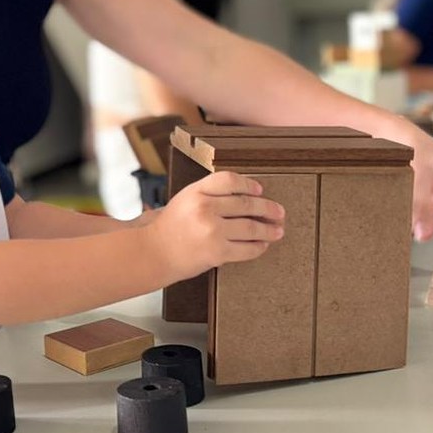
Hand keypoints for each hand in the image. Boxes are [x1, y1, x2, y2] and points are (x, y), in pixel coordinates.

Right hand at [150, 170, 283, 279]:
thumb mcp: (184, 200)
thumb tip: (243, 196)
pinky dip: (258, 247)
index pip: (229, 179)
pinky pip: (246, 248)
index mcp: (196, 191)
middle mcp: (205, 208)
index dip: (248, 184)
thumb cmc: (168, 228)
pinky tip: (262, 245)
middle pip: (246, 203)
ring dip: (269, 229)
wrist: (153, 253)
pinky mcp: (217, 252)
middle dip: (267, 208)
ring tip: (278, 231)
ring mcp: (212, 230)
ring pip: (251, 227)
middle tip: (279, 211)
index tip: (260, 189)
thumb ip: (208, 194)